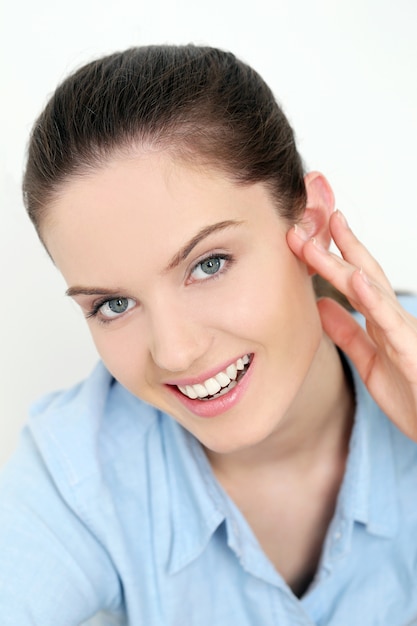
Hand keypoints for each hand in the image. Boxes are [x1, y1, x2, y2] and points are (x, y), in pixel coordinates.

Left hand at [287, 210, 416, 441]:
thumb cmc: (411, 394)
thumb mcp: (369, 360)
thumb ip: (348, 332)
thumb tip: (322, 305)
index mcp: (380, 321)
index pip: (354, 280)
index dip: (332, 255)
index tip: (307, 233)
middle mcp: (392, 319)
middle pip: (361, 274)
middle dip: (334, 246)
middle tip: (304, 224)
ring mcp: (402, 330)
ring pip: (371, 289)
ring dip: (344, 262)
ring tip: (321, 239)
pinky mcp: (410, 348)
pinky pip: (389, 320)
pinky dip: (372, 297)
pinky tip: (355, 277)